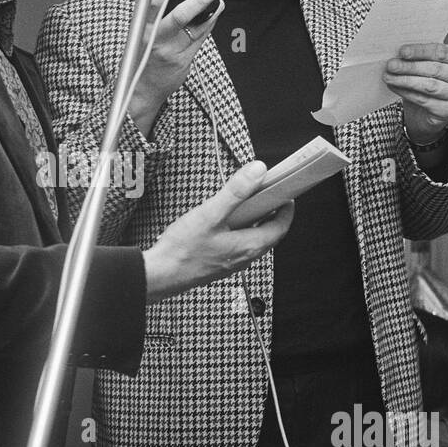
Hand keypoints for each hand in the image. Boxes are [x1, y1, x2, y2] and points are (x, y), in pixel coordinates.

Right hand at [129, 0, 223, 135]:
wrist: (141, 89)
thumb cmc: (141, 55)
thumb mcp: (140, 30)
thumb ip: (155, 11)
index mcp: (142, 27)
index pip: (153, 1)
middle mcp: (155, 39)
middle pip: (178, 16)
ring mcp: (170, 51)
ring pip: (195, 28)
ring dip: (210, 10)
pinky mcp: (183, 61)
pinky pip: (199, 38)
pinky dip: (208, 24)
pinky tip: (214, 13)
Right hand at [143, 160, 293, 301]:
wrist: (160, 275)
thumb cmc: (183, 250)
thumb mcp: (211, 214)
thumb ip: (236, 192)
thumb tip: (258, 171)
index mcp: (249, 246)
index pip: (281, 226)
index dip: (286, 209)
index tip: (286, 194)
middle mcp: (245, 257)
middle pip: (269, 233)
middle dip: (271, 213)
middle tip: (268, 195)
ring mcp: (232, 262)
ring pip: (253, 239)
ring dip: (255, 222)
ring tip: (246, 204)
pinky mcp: (220, 263)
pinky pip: (238, 244)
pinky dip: (240, 230)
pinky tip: (224, 222)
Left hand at [383, 43, 447, 143]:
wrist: (426, 112)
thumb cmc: (425, 82)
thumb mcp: (423, 67)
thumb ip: (417, 58)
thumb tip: (397, 54)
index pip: (441, 51)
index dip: (420, 51)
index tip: (402, 51)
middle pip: (434, 68)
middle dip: (410, 66)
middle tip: (390, 65)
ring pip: (430, 85)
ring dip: (406, 80)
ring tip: (388, 77)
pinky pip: (425, 100)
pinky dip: (407, 93)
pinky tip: (394, 87)